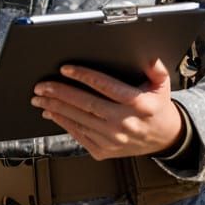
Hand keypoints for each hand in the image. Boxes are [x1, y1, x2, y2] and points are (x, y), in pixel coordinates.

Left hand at [32, 59, 184, 159]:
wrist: (164, 139)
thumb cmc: (158, 107)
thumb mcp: (162, 84)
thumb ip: (155, 67)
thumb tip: (147, 54)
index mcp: (138, 103)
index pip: (106, 87)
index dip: (84, 76)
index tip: (65, 69)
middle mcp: (125, 122)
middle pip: (86, 104)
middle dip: (60, 93)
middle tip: (42, 85)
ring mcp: (113, 139)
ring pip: (79, 120)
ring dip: (56, 108)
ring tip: (40, 98)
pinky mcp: (105, 150)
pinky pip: (79, 135)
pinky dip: (63, 123)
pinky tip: (52, 113)